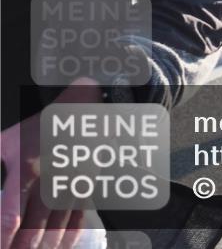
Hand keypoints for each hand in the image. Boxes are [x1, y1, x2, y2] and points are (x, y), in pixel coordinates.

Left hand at [1, 78, 101, 248]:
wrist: (78, 113)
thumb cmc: (38, 128)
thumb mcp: (5, 141)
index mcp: (26, 171)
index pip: (10, 217)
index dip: (2, 240)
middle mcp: (49, 182)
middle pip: (33, 230)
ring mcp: (70, 185)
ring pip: (56, 228)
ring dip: (43, 247)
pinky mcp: (85, 186)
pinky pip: (78, 218)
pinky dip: (68, 237)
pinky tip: (59, 247)